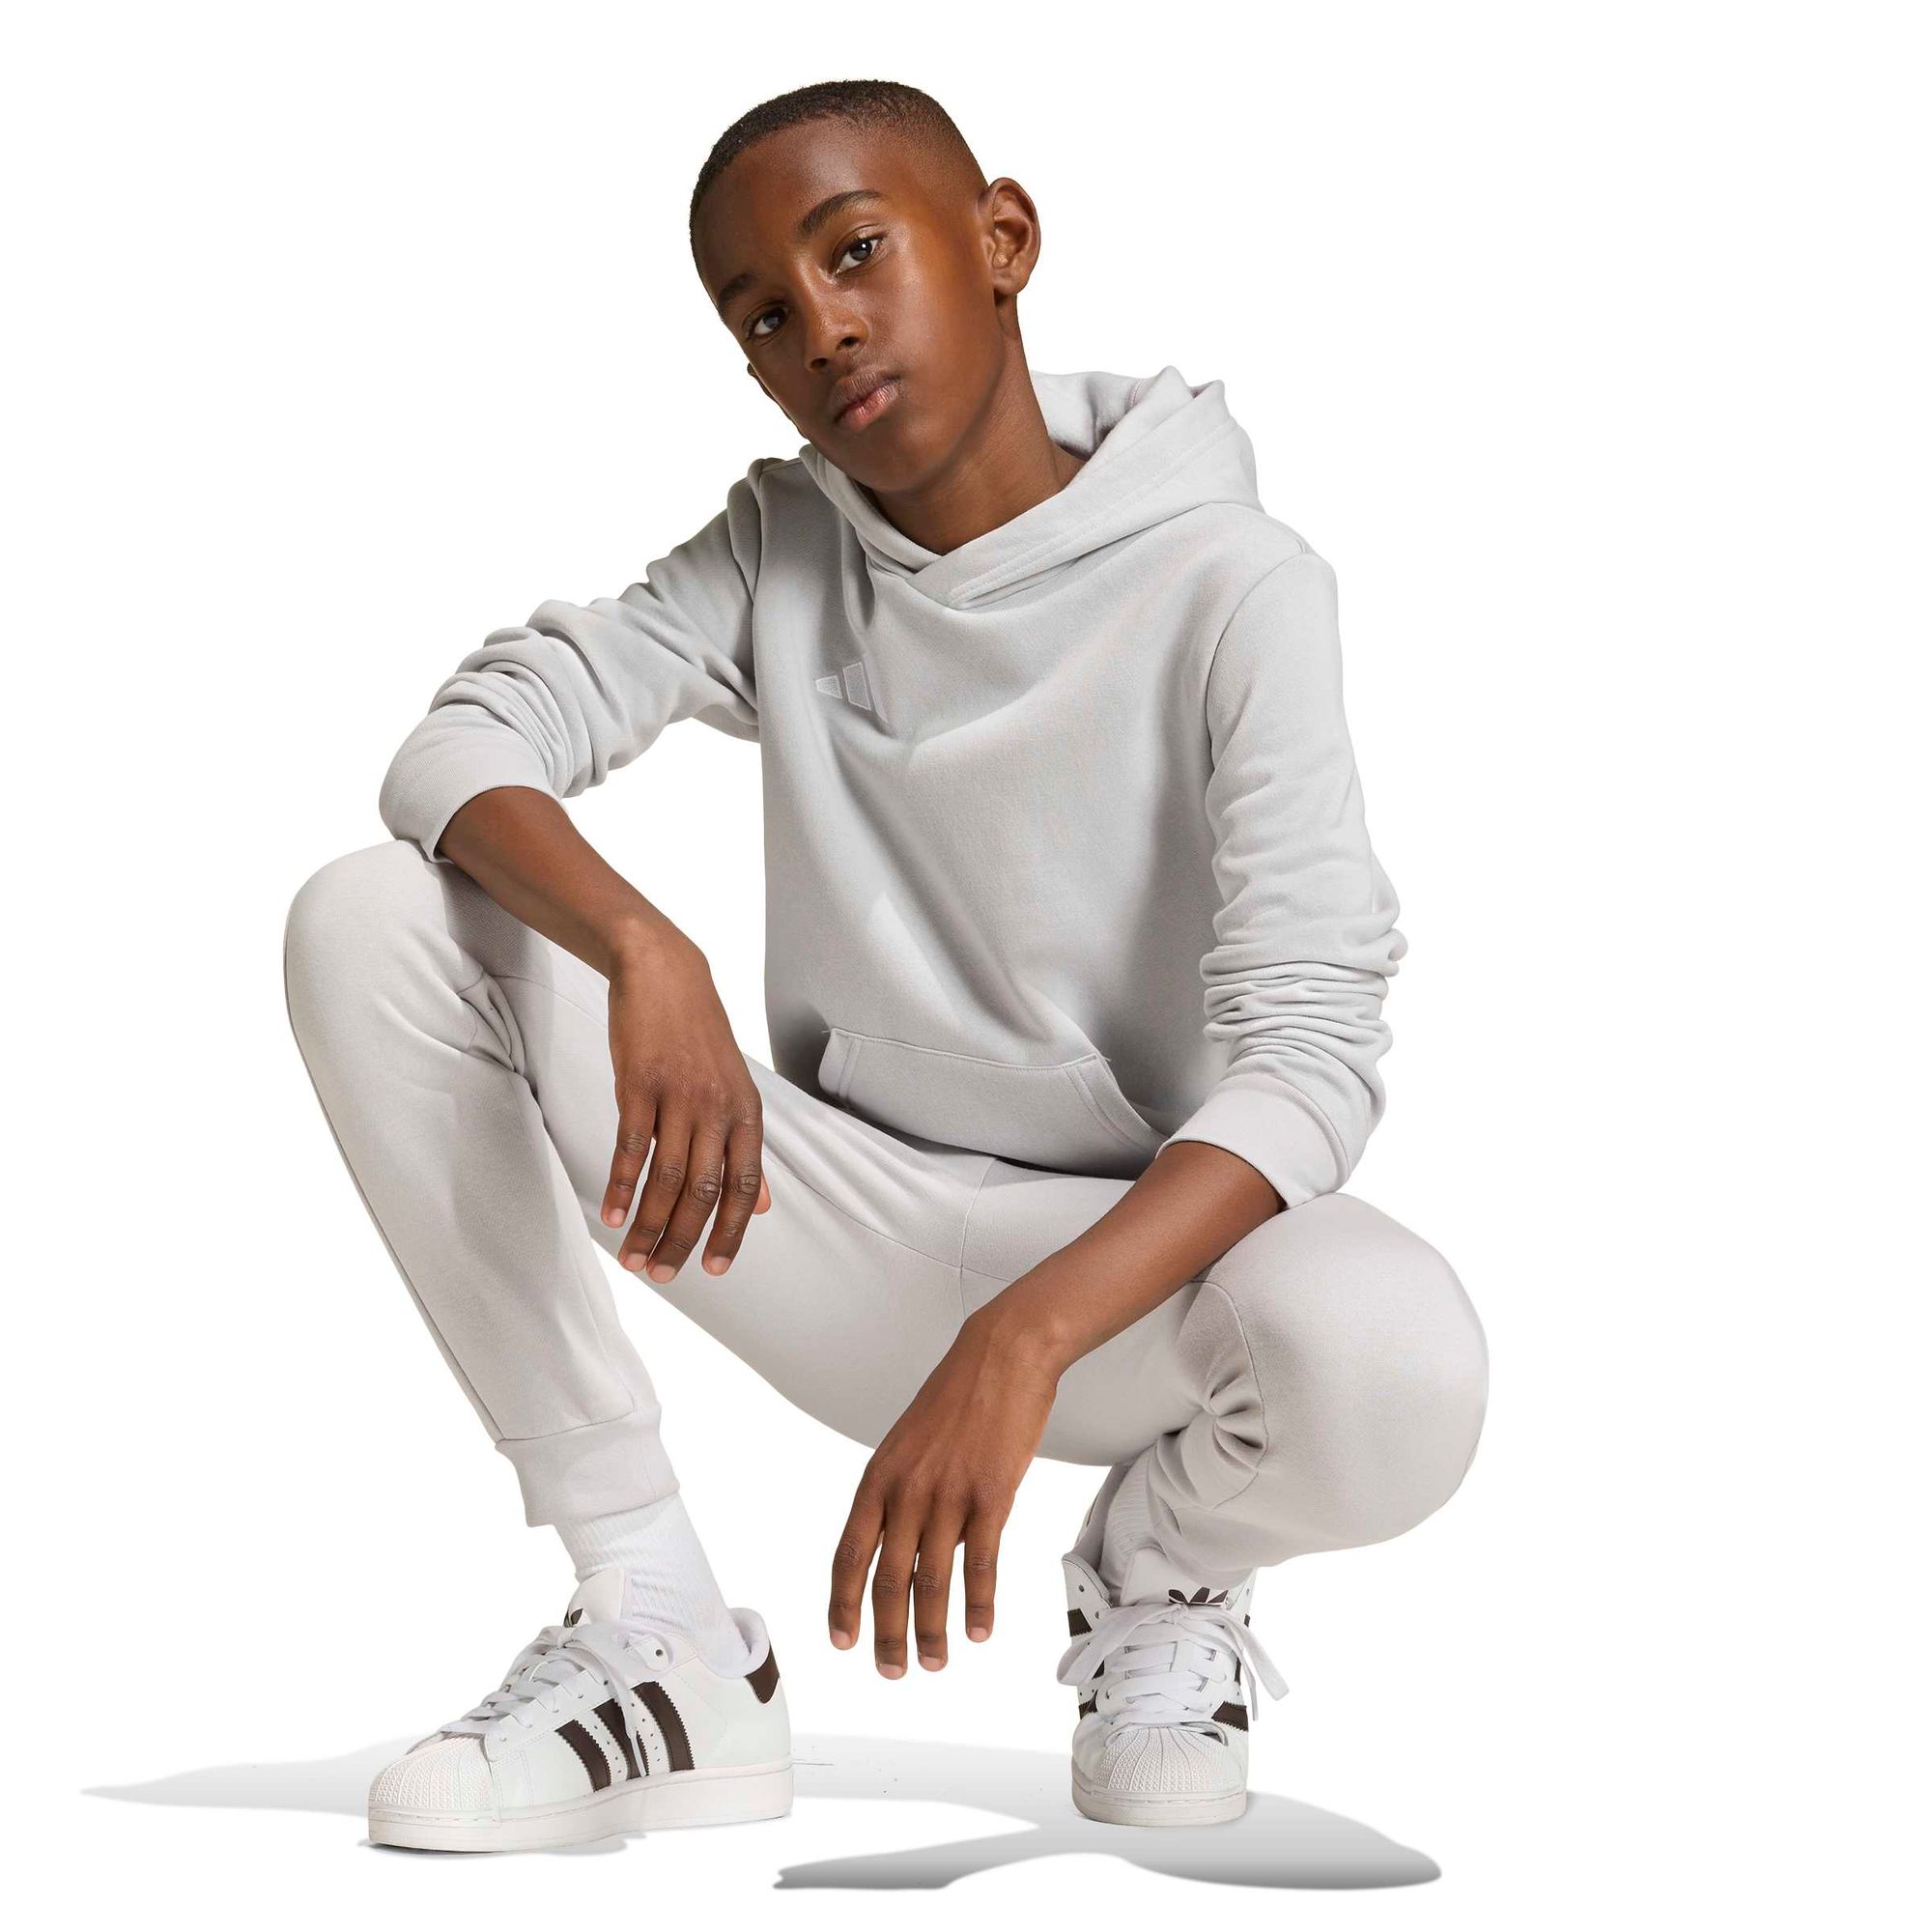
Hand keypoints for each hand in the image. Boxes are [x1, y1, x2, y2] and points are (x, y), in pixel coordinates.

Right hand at [599, 936, 770, 1279]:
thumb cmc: (699, 1036)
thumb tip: (763, 1205)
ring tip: (633, 1259)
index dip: (731, 1232)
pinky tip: (611, 1216)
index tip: (715, 1270)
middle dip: (682, 1240)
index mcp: (746, 1113)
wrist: (664, 973)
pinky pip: (630, 1147)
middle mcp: (717, 1108)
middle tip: (663, 1275)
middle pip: (703, 1191)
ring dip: (648, 1225)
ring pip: (666, 1178)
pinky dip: (621, 1187)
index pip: (745, 1186)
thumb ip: (746, 1149)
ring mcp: (678, 1096)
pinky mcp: (639, 1084)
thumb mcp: (735, 1089)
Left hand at [829, 1306, 1060, 1673]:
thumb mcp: (910, 1443)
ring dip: (931, 1630)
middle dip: (886, 1633)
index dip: (843, 1604)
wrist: (1002, 1356)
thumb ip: (902, 1494)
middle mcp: (906, 1490)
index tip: (842, 1640)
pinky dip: (978, 1604)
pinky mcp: (991, 1495)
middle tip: (891, 1670)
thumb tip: (909, 1545)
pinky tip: (978, 1630)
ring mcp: (948, 1494)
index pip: (849, 1554)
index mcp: (879, 1477)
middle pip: (886, 1578)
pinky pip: (981, 1563)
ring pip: (931, 1580)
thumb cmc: (959, 1396)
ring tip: (933, 1663)